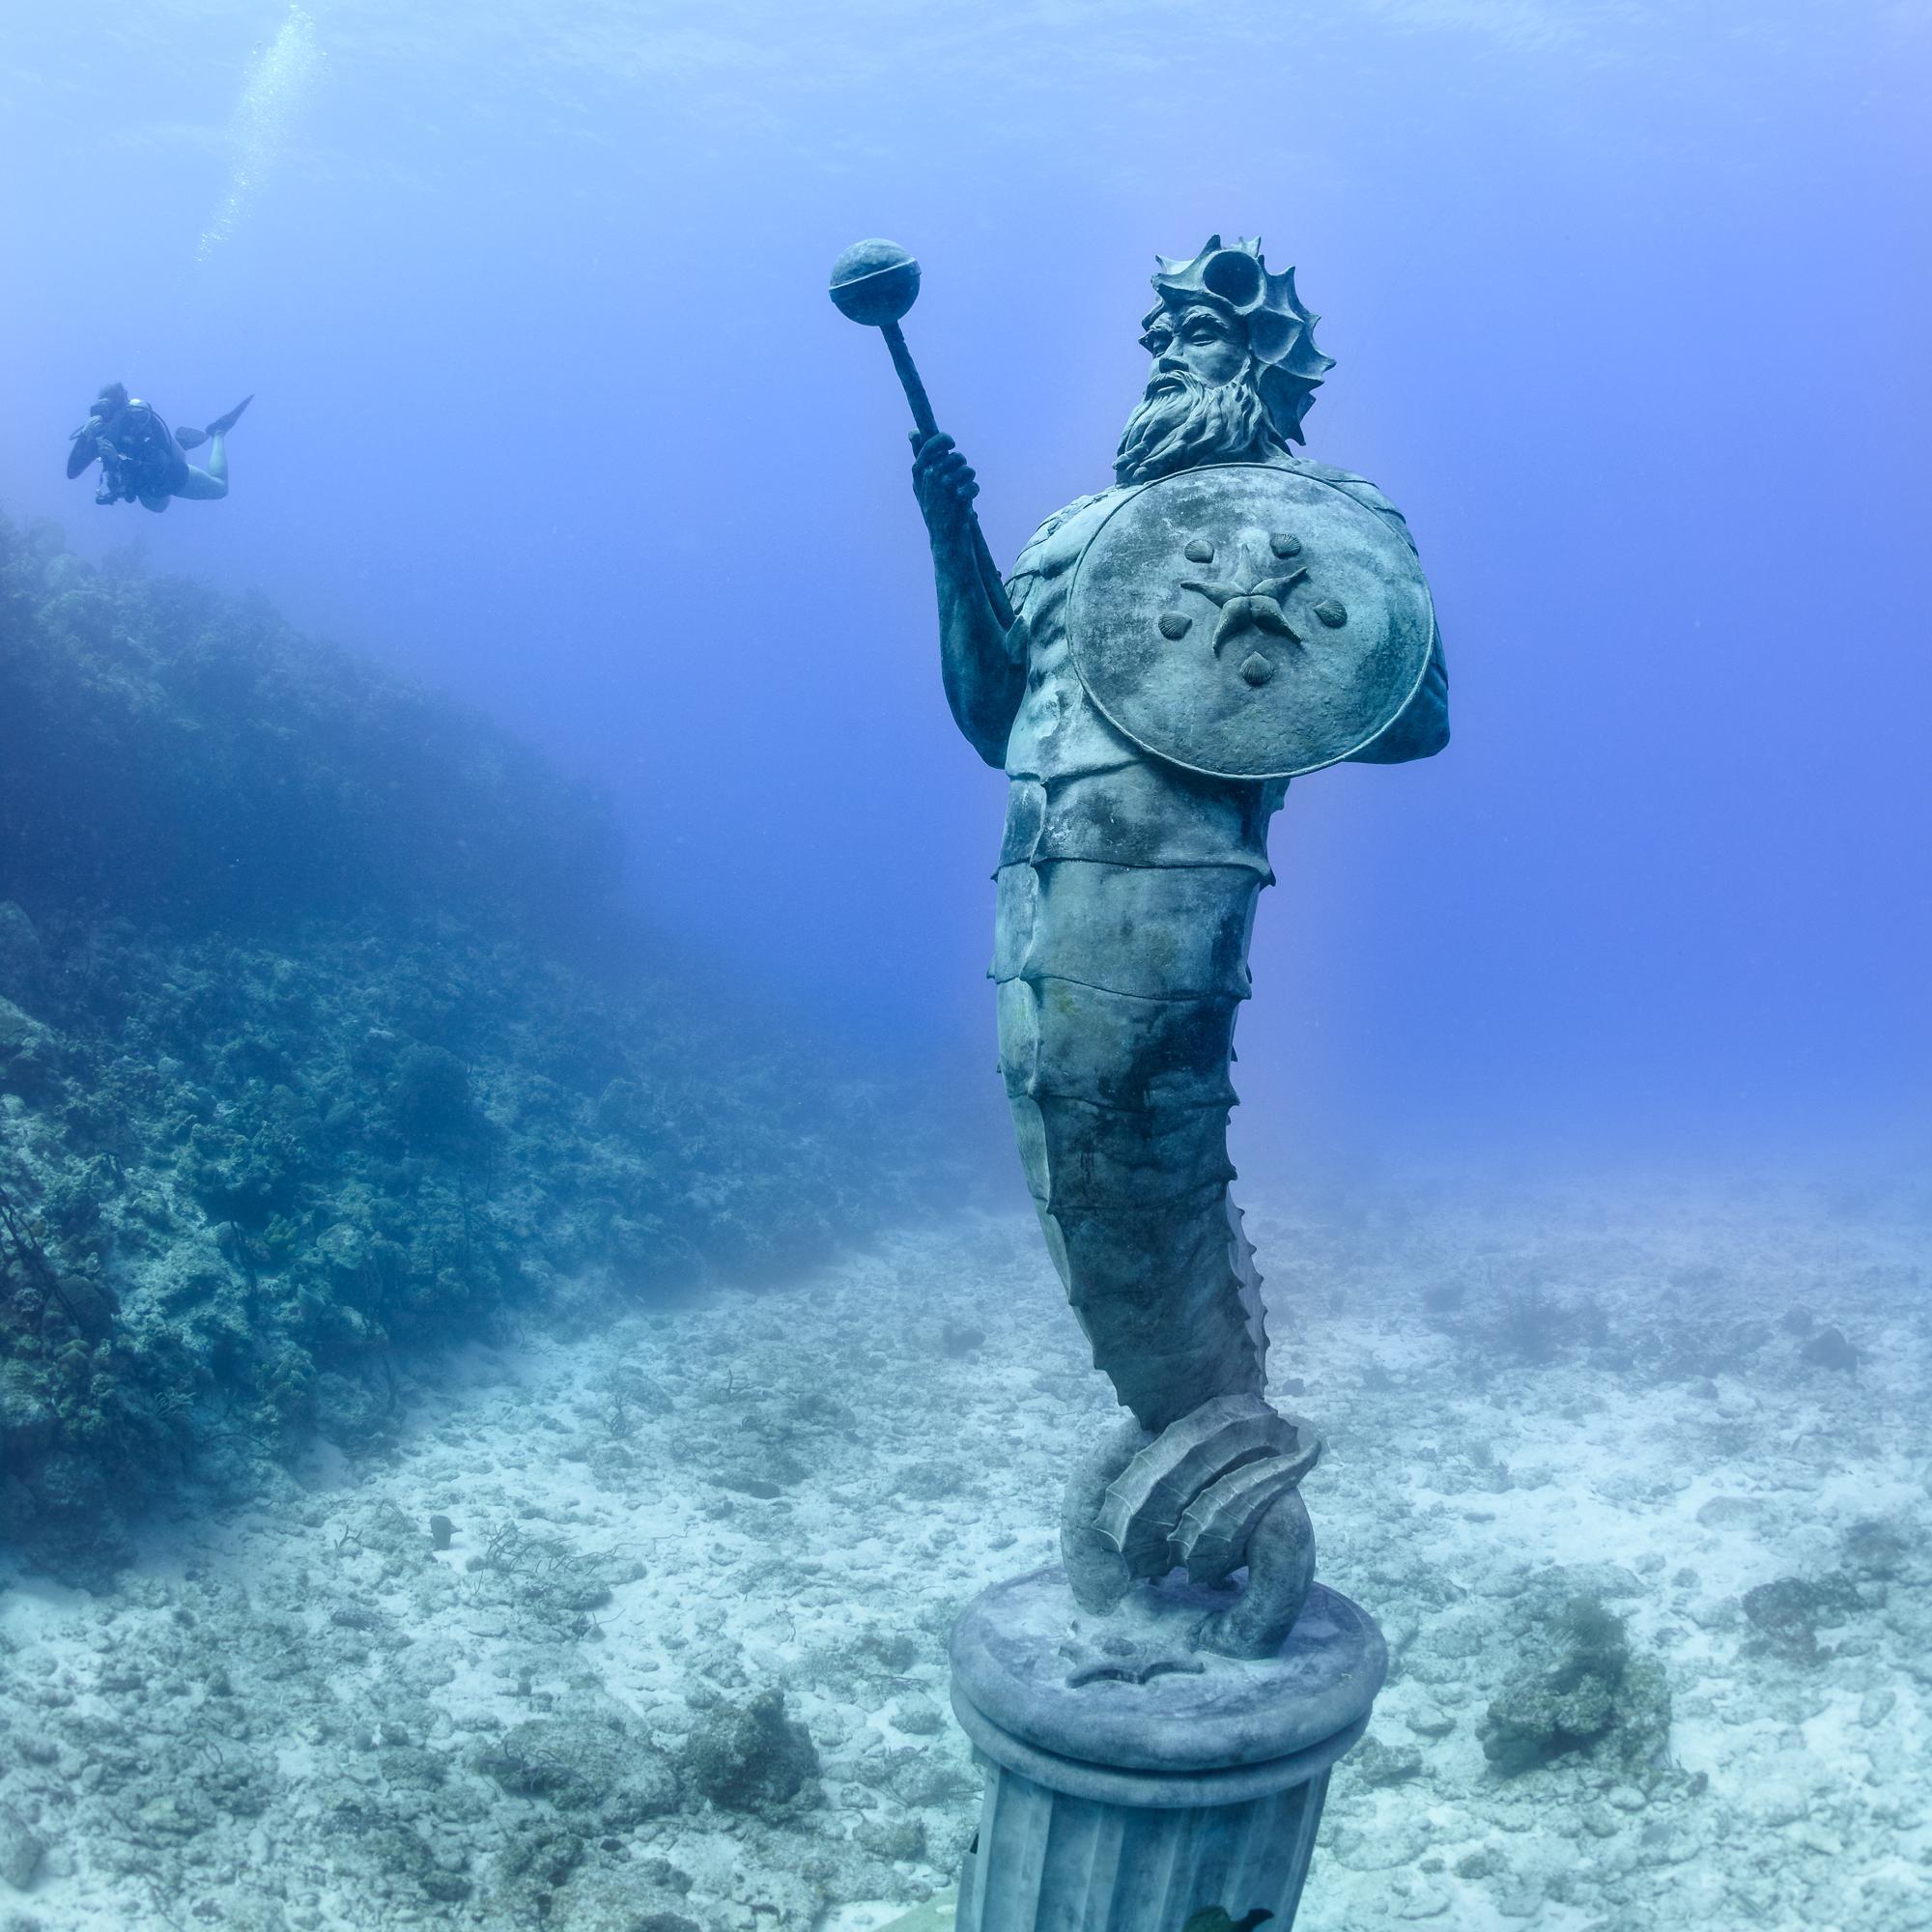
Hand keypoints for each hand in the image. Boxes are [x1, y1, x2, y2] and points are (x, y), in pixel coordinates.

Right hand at [909, 430, 978, 545]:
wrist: (944, 541)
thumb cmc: (934, 510)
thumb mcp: (922, 484)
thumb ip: (920, 457)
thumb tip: (913, 432)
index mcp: (919, 473)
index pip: (932, 444)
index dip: (944, 440)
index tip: (952, 444)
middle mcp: (930, 478)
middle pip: (957, 457)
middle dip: (962, 467)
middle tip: (958, 481)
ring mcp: (944, 488)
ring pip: (968, 470)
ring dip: (969, 481)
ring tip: (961, 493)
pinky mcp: (959, 499)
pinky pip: (974, 485)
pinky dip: (973, 493)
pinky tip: (966, 503)